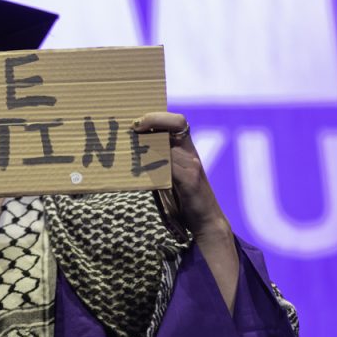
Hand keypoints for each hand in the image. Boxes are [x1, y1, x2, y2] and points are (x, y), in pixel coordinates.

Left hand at [132, 112, 228, 238]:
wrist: (207, 220)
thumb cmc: (185, 198)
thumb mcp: (173, 175)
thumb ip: (160, 161)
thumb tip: (134, 150)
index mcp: (187, 150)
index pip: (178, 121)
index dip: (158, 116)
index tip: (138, 122)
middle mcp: (191, 154)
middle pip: (176, 124)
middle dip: (152, 120)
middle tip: (132, 127)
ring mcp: (192, 166)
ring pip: (169, 145)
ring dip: (148, 143)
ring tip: (130, 145)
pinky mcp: (190, 182)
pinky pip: (171, 167)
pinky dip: (155, 165)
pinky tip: (140, 169)